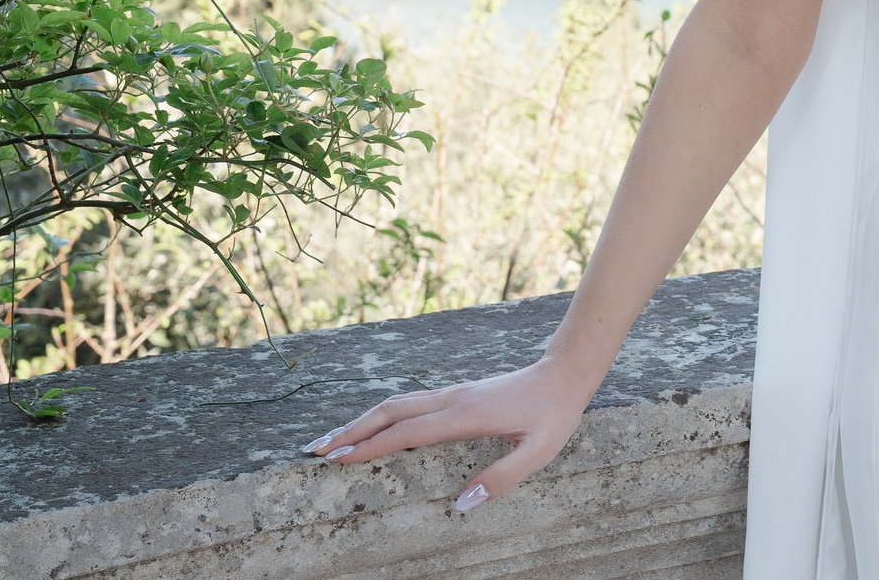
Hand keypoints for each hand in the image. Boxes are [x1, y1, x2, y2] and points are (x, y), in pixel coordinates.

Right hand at [301, 355, 597, 512]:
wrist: (565, 373)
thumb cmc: (553, 414)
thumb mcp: (539, 451)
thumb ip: (502, 478)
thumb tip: (461, 504)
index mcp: (465, 416)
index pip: (407, 432)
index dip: (370, 446)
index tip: (336, 460)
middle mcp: (452, 400)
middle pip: (390, 412)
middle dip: (350, 432)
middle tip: (313, 451)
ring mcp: (452, 394)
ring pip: (397, 404)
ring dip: (361, 421)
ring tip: (330, 441)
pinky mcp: (456, 394)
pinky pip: (410, 403)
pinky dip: (382, 415)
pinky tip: (372, 427)